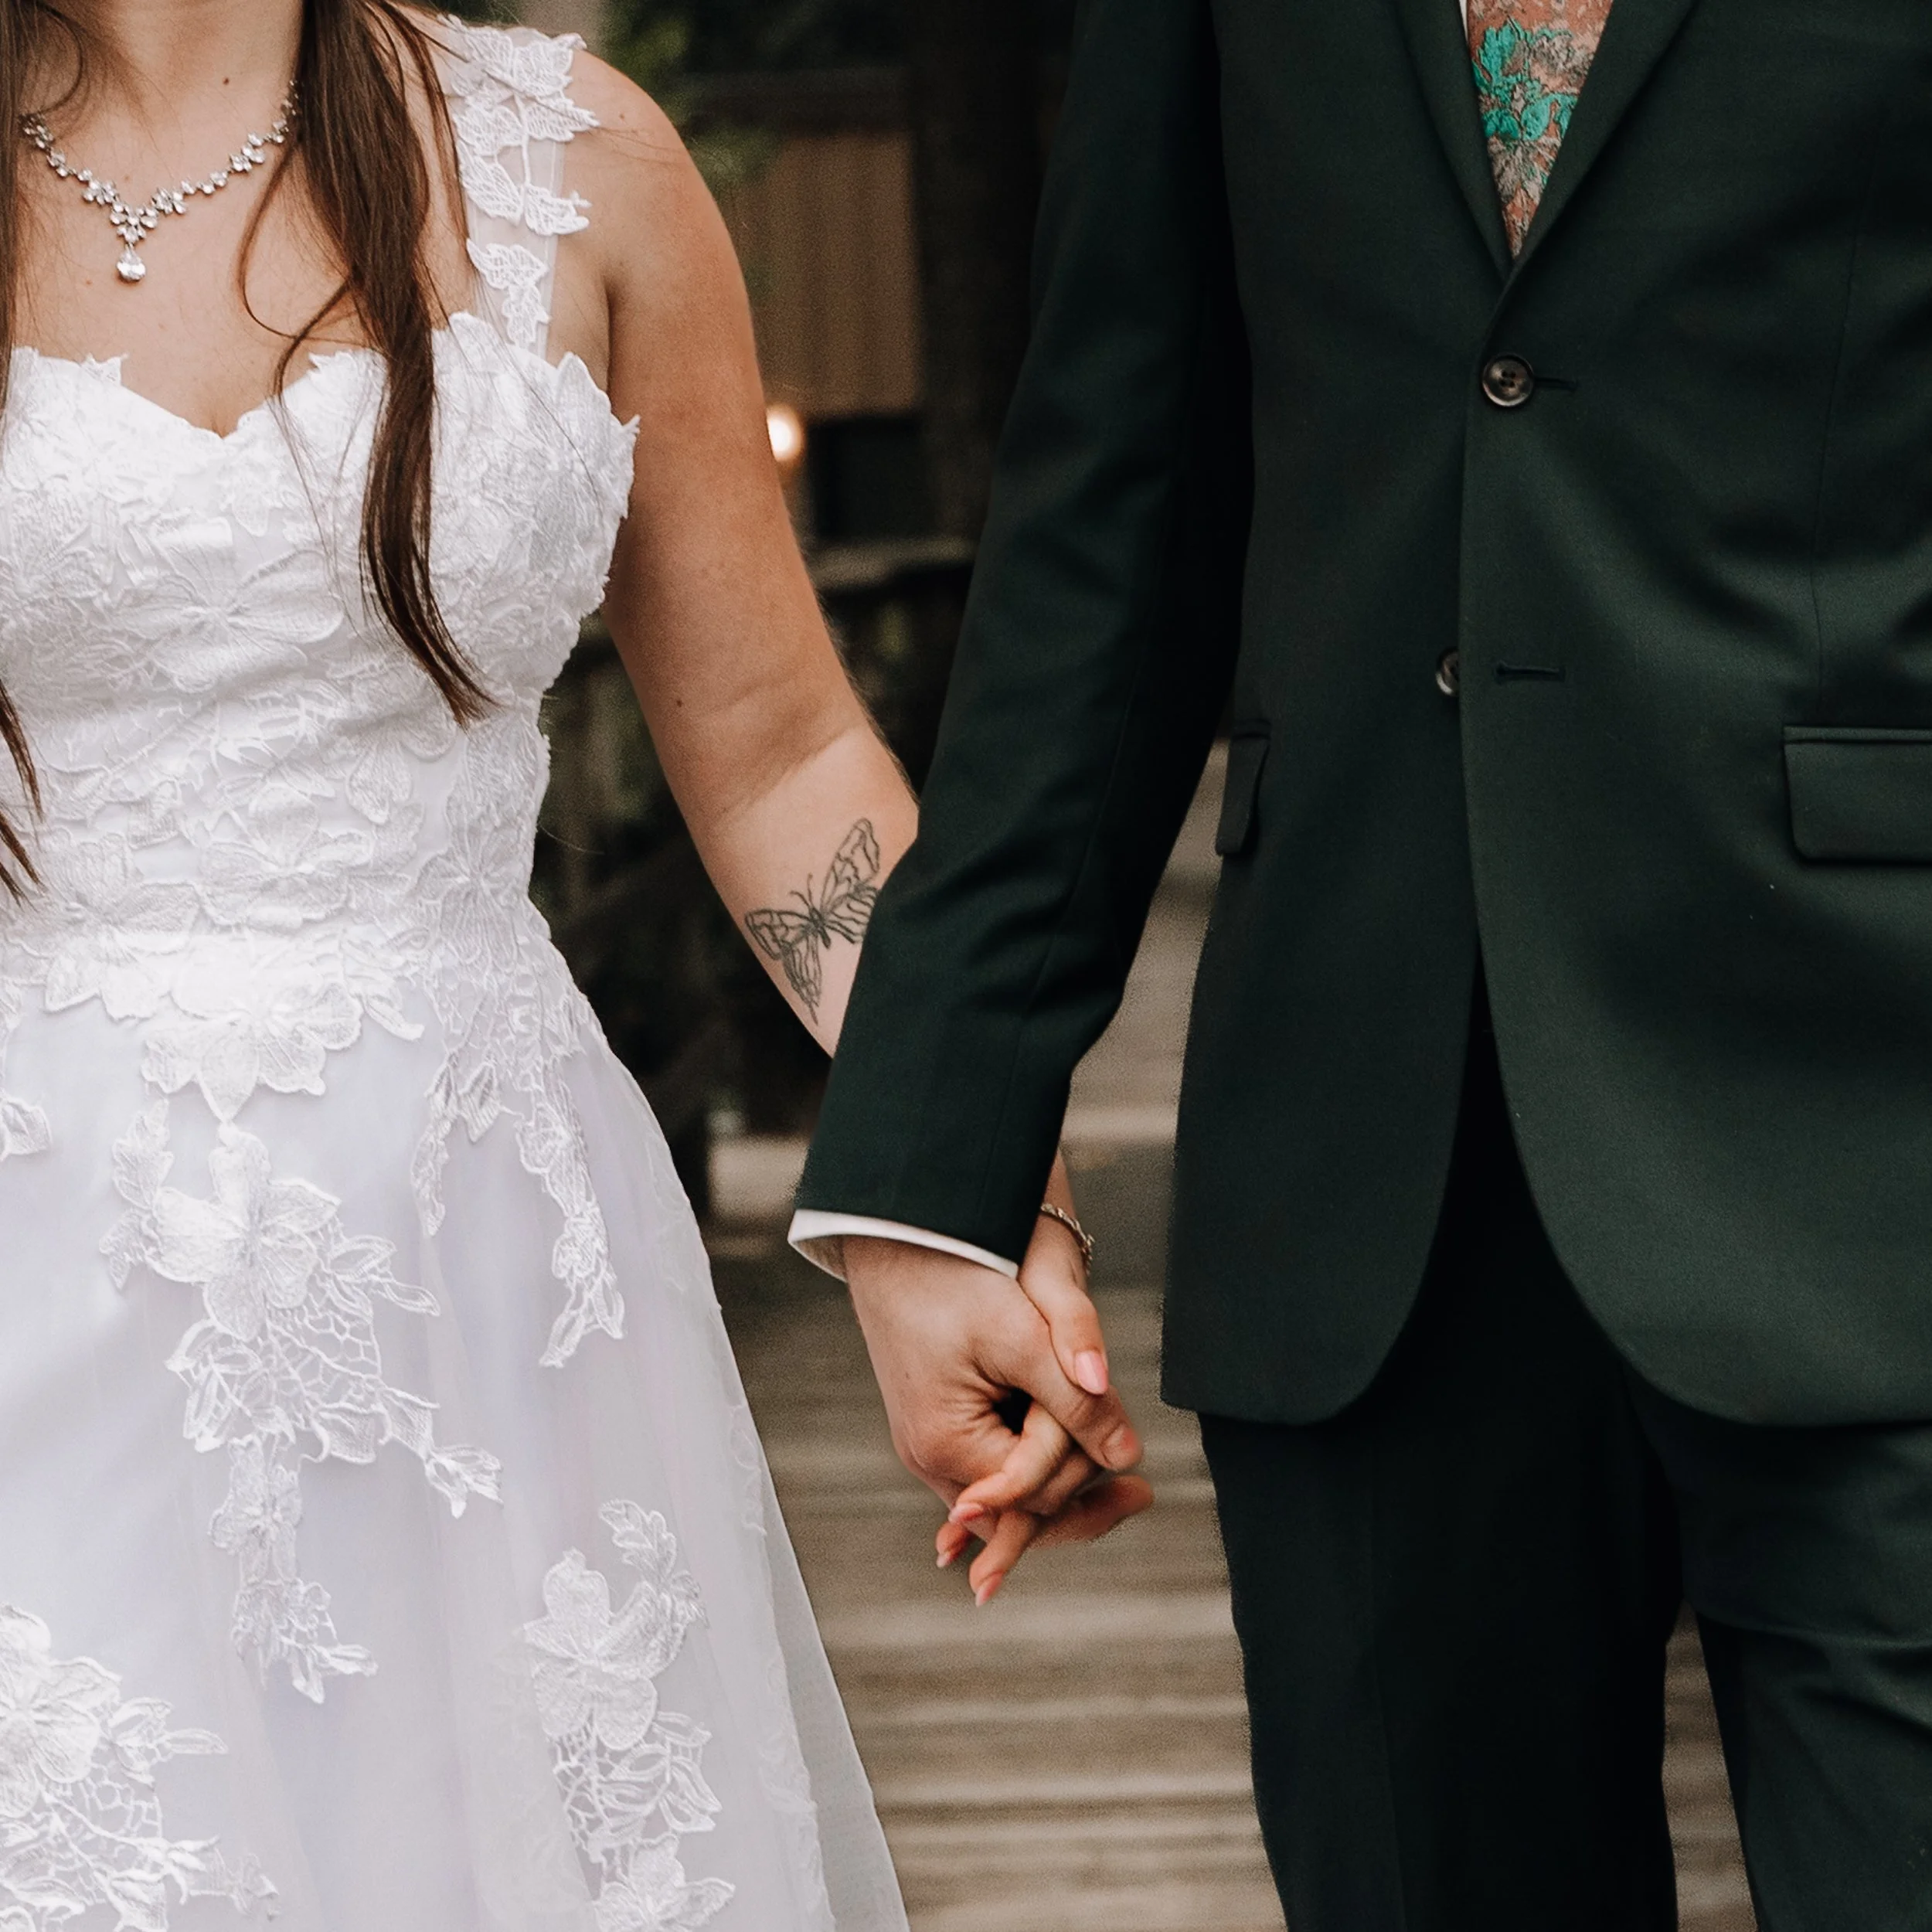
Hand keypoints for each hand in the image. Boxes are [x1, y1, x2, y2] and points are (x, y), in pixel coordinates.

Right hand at [843, 1175, 1149, 1602]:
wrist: (900, 1234)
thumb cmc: (951, 1277)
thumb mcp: (1024, 1339)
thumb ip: (1076, 1401)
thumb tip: (1127, 1455)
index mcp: (946, 1445)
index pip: (1036, 1493)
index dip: (1090, 1483)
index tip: (1144, 1492)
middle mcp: (928, 1456)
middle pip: (1020, 1507)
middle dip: (1079, 1492)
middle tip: (1141, 1495)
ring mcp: (927, 1441)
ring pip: (1008, 1489)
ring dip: (1060, 1478)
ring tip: (1119, 1482)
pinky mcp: (936, 1421)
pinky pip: (991, 1463)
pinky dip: (1031, 1463)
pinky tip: (1069, 1460)